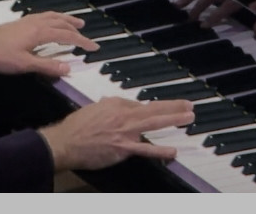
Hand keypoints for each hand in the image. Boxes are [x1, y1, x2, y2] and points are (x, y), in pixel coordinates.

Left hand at [0, 11, 98, 76]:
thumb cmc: (0, 55)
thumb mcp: (24, 64)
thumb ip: (47, 66)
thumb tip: (69, 68)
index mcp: (40, 32)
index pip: (67, 36)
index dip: (82, 42)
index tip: (95, 48)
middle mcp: (37, 23)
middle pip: (62, 23)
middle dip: (76, 29)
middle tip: (88, 35)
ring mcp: (29, 20)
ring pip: (53, 16)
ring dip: (66, 20)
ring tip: (76, 23)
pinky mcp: (22, 22)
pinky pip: (45, 16)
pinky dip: (55, 17)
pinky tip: (52, 22)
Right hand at [38, 97, 194, 170]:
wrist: (66, 142)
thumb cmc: (76, 126)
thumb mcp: (94, 108)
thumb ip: (109, 105)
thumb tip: (117, 104)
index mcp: (115, 104)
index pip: (138, 104)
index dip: (147, 108)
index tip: (157, 109)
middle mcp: (123, 116)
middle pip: (153, 108)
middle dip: (173, 106)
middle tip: (188, 105)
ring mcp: (125, 132)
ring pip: (153, 123)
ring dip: (173, 119)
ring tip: (188, 117)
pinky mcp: (124, 148)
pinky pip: (145, 149)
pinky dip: (160, 150)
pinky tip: (173, 151)